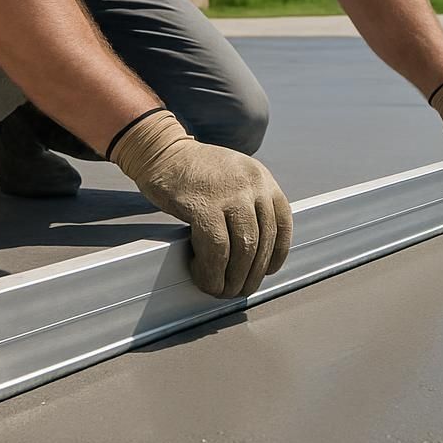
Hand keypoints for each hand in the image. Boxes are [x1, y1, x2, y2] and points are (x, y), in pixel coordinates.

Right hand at [109, 110, 292, 297]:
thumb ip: (248, 202)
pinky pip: (216, 249)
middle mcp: (251, 184)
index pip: (281, 222)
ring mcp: (229, 194)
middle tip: (238, 290)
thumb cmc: (194, 170)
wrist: (161, 151)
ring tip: (220, 289)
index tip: (266, 270)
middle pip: (261, 240)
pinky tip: (202, 276)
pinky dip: (211, 271)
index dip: (276, 253)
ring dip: (233, 278)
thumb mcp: (234, 176)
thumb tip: (254, 249)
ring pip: (243, 249)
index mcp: (261, 177)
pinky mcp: (203, 205)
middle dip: (251, 274)